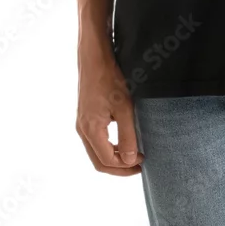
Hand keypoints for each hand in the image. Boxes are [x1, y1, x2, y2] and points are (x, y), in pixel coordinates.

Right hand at [76, 39, 143, 175]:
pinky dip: (108, 147)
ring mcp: (82, 123)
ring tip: (132, 155)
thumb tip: (130, 160)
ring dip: (114, 157)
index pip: (106, 161)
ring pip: (96, 152)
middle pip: (99, 161)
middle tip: (138, 166)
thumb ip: (127, 135)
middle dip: (119, 168)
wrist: (94, 57)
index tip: (142, 161)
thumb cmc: (109, 78)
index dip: (125, 167)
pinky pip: (95, 140)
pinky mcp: (85, 116)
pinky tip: (122, 140)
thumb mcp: (124, 107)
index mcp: (91, 130)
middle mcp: (83, 130)